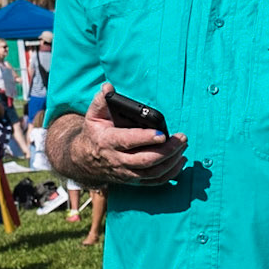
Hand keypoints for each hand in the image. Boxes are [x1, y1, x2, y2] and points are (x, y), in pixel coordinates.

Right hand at [58, 82, 187, 187]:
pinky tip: (180, 161)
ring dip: (171, 161)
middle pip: (145, 160)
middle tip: (182, 139)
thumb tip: (108, 87)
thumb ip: (101, 101)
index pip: (128, 141)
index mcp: (107, 141)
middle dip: (166, 151)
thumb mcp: (94, 116)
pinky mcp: (134, 180)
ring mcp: (126, 173)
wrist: (85, 160)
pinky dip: (170, 173)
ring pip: (152, 173)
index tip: (162, 133)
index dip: (146, 138)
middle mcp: (117, 160)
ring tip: (183, 146)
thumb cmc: (95, 133)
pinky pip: (154, 181)